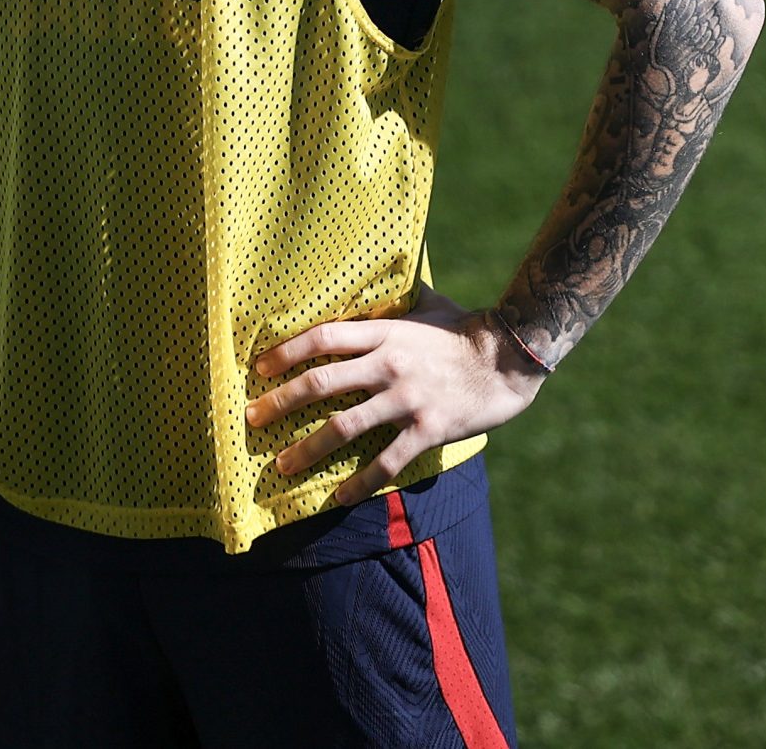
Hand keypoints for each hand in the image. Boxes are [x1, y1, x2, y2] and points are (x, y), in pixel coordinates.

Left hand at [246, 287, 547, 505]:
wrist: (513, 357)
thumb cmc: (468, 328)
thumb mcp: (431, 303)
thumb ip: (400, 296)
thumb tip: (384, 268)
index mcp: (387, 333)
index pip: (325, 338)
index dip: (288, 352)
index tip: (260, 368)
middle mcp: (390, 364)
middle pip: (322, 383)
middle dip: (281, 403)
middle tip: (252, 419)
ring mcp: (408, 399)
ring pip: (345, 427)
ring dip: (308, 449)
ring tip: (283, 465)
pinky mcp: (427, 429)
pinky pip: (386, 462)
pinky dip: (359, 483)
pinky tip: (338, 498)